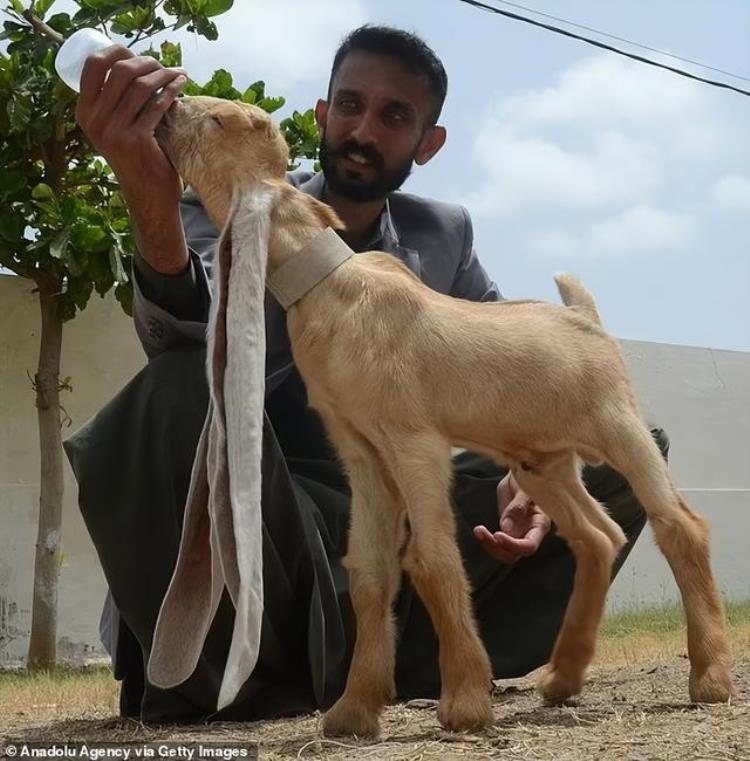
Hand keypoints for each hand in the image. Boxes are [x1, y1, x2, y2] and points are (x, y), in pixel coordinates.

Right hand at [75, 45, 189, 272]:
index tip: (136, 52)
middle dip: (145, 61)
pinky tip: (183, 84)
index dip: (115, 51)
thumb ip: (114, 107)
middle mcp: (95, 121)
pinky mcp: (138, 140)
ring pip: (141, 85)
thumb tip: (134, 67)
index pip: (93, 66)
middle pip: (120, 71)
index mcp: (84, 114)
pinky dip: (173, 90)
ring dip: (163, 73)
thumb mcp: (114, 132)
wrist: (148, 197)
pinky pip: (158, 105)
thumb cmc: (136, 161)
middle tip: (163, 65)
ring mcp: (115, 130)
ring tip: (177, 73)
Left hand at [473, 473, 550, 563]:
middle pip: (515, 554)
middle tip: (482, 532)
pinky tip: (478, 530)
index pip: (529, 545)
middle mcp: (530, 533)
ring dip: (489, 545)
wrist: (520, 474)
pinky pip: (497, 543)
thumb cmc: (527, 477)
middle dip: (497, 547)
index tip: (497, 534)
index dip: (513, 545)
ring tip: (478, 531)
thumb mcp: (523, 489)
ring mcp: (519, 533)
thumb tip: (506, 528)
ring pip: (504, 552)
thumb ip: (517, 507)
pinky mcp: (507, 530)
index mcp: (540, 524)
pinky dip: (486, 539)